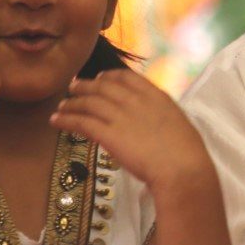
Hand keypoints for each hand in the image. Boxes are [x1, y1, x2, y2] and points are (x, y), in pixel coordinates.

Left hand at [51, 69, 211, 190]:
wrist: (182, 168)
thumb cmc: (187, 153)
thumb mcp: (178, 124)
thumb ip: (162, 117)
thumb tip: (155, 121)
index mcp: (155, 96)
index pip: (126, 77)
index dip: (109, 77)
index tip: (101, 78)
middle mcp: (135, 101)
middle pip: (103, 87)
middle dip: (86, 86)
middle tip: (74, 87)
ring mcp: (120, 116)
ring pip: (88, 102)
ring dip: (72, 102)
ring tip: (62, 105)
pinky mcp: (108, 134)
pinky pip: (81, 122)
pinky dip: (66, 119)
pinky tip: (56, 121)